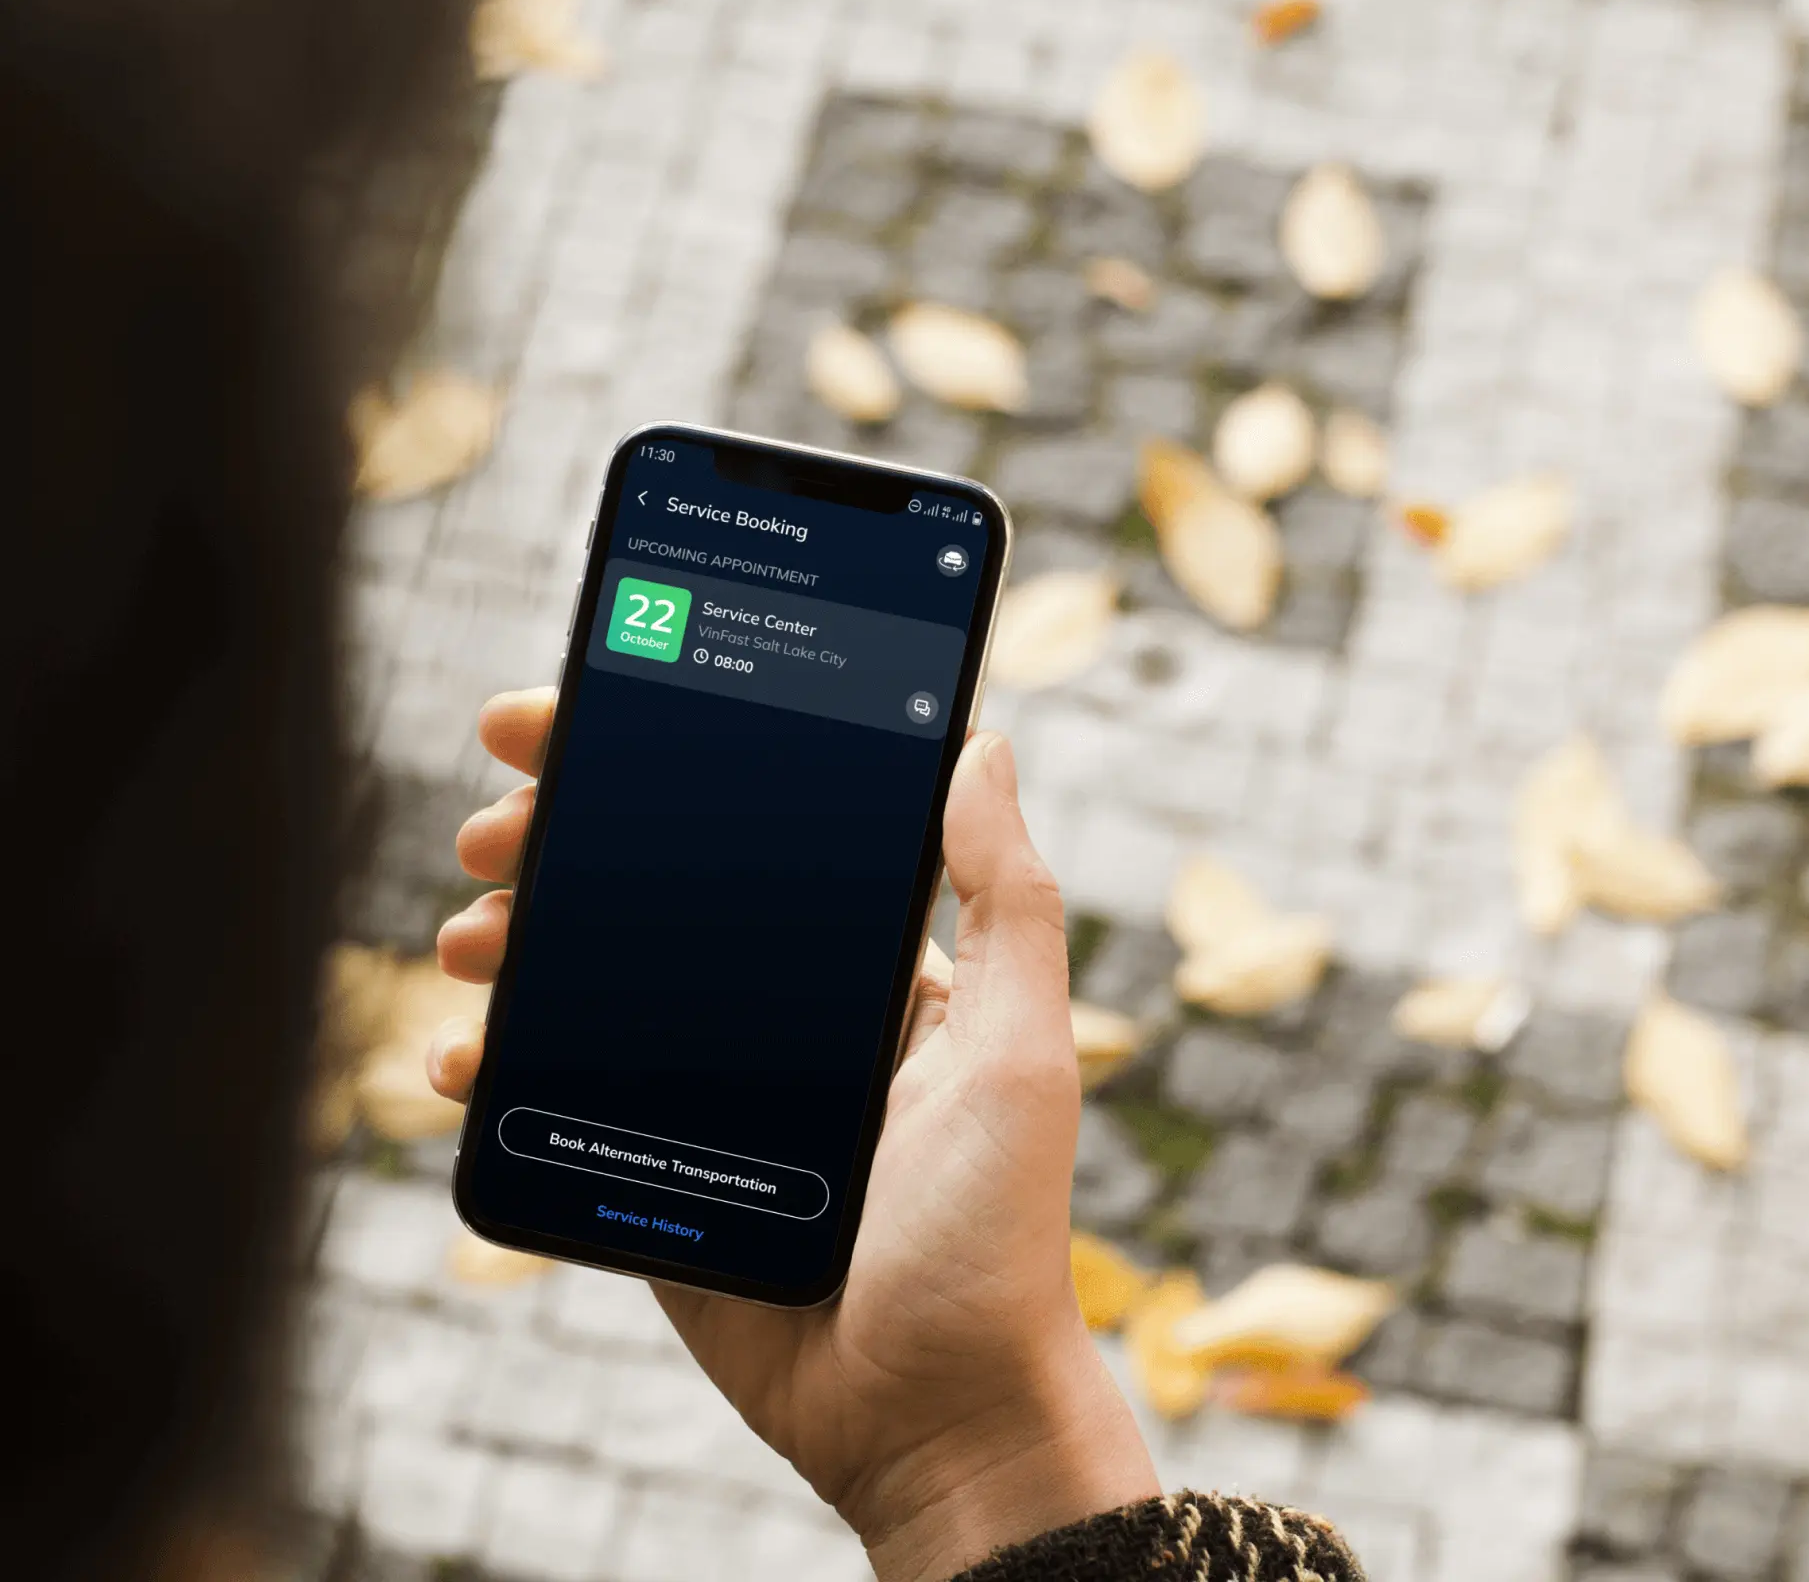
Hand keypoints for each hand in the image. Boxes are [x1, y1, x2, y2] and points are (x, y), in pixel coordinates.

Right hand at [431, 689, 1158, 1580]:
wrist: (930, 1411)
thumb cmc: (996, 1232)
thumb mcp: (1018, 1048)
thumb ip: (1003, 902)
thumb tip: (983, 746)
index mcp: (857, 967)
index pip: (751, 834)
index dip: (664, 769)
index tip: (578, 724)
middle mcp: (776, 1013)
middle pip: (649, 893)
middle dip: (561, 842)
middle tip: (496, 825)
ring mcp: (706, 1091)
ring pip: (587, 982)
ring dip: (514, 938)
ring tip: (473, 930)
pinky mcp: (652, 1170)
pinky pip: (558, 1096)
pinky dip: (496, 1064)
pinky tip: (464, 1050)